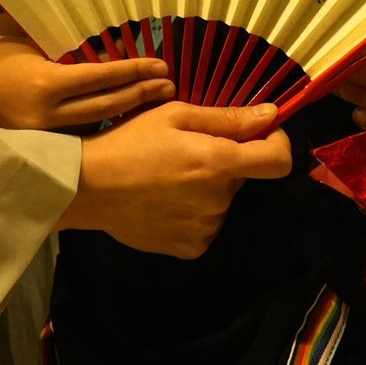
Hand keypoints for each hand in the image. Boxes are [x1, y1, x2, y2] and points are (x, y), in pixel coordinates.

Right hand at [0, 10, 173, 129]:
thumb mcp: (27, 35)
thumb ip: (63, 40)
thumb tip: (107, 34)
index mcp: (43, 82)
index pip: (99, 78)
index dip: (131, 71)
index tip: (159, 64)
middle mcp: (45, 114)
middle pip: (105, 105)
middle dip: (140, 94)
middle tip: (169, 84)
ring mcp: (43, 133)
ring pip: (97, 124)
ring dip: (131, 111)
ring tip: (159, 100)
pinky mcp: (42, 143)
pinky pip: (81, 133)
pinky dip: (108, 124)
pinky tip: (131, 118)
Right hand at [61, 101, 291, 258]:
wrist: (87, 187)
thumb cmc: (130, 141)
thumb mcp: (175, 115)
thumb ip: (228, 118)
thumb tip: (272, 115)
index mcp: (219, 163)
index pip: (278, 161)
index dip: (276, 143)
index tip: (260, 134)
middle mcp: (219, 201)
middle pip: (242, 177)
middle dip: (225, 162)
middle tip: (185, 151)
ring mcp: (206, 229)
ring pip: (222, 201)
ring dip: (208, 188)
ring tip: (168, 177)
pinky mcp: (191, 249)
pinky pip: (206, 225)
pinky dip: (194, 213)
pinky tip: (165, 201)